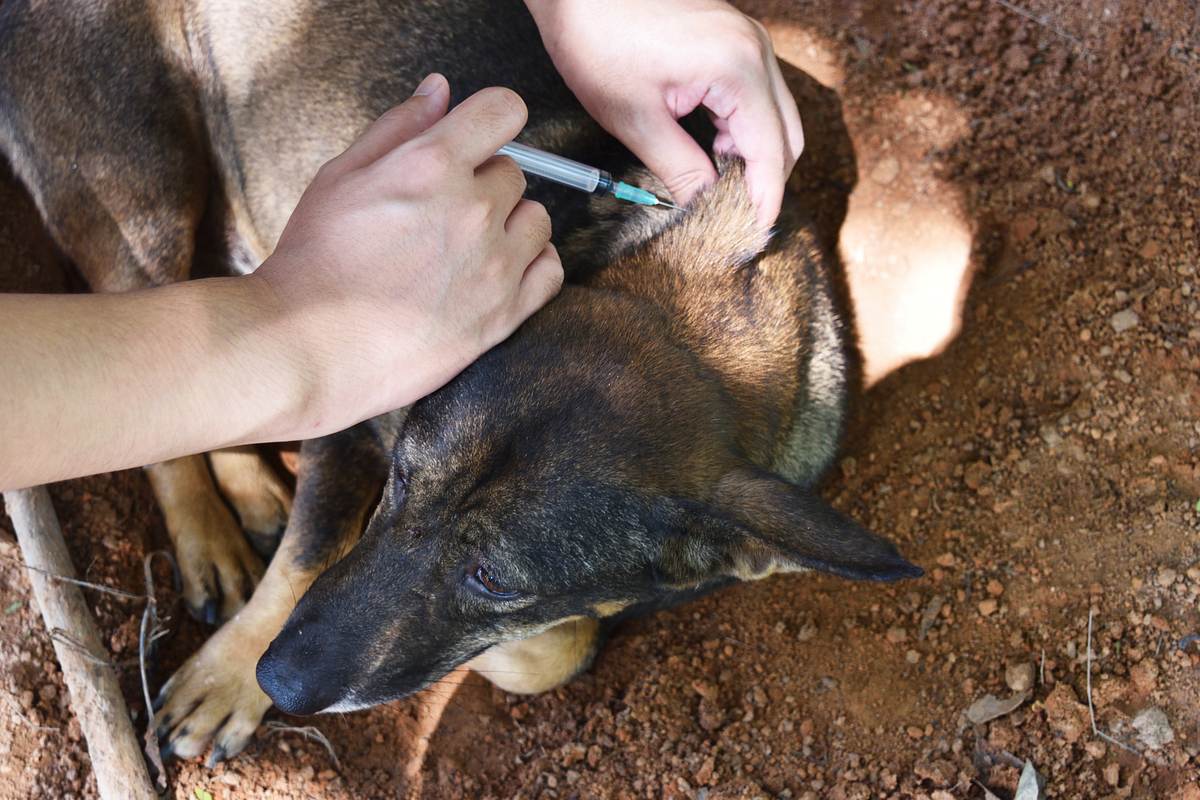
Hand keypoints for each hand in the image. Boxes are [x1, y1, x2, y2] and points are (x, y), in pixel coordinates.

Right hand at [255, 74, 562, 433]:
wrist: (308, 347)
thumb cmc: (314, 260)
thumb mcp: (341, 177)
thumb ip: (398, 127)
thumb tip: (440, 88)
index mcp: (431, 164)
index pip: (504, 110)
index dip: (490, 120)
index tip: (475, 141)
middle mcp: (473, 209)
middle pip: (514, 172)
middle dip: (483, 184)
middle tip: (440, 215)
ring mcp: (494, 264)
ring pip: (536, 220)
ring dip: (510, 226)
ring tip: (465, 249)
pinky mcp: (505, 314)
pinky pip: (550, 271)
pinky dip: (532, 266)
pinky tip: (496, 272)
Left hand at [526, 0, 802, 228]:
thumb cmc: (597, 40)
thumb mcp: (635, 118)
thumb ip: (679, 168)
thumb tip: (703, 207)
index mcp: (737, 69)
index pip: (771, 150)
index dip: (765, 199)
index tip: (753, 235)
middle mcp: (755, 49)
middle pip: (786, 135)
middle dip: (764, 180)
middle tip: (735, 218)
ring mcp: (747, 39)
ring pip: (775, 114)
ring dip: (754, 154)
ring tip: (719, 186)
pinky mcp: (732, 37)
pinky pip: (757, 93)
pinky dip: (744, 127)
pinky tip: (713, 149)